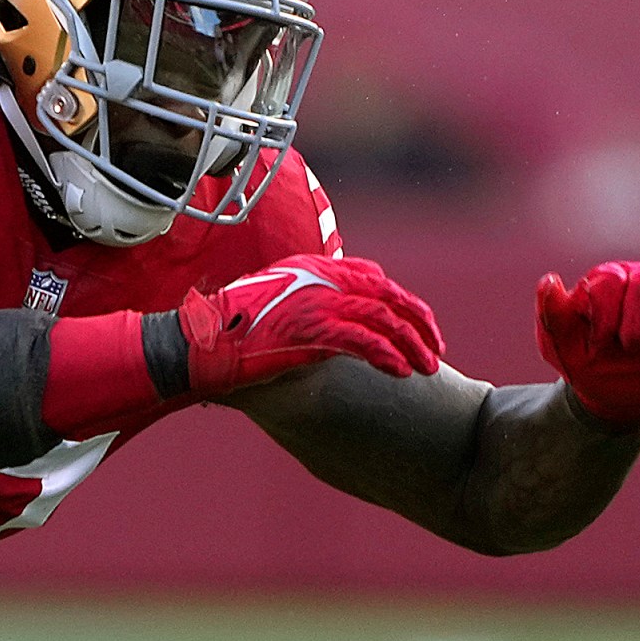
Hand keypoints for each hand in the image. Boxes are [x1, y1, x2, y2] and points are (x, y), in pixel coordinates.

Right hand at [179, 253, 443, 401]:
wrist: (203, 342)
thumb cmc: (234, 328)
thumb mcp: (276, 304)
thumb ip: (310, 304)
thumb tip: (339, 328)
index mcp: (313, 268)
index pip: (372, 277)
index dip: (401, 302)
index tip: (418, 326)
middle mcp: (320, 279)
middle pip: (387, 295)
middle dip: (418, 321)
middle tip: (436, 347)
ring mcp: (317, 303)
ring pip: (383, 318)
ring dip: (411, 344)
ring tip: (428, 368)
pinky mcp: (312, 330)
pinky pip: (363, 341)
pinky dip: (387, 356)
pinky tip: (400, 372)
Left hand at [535, 260, 639, 426]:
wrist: (614, 392)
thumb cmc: (583, 361)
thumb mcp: (559, 345)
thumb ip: (552, 314)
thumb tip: (549, 280)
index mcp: (603, 280)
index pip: (610, 281)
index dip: (606, 315)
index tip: (598, 347)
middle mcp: (638, 278)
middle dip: (638, 323)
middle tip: (630, 351)